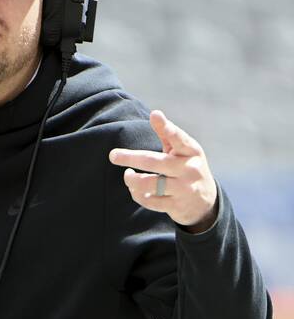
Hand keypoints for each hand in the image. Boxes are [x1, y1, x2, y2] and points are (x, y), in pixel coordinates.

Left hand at [109, 110, 217, 233]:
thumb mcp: (184, 151)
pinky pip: (149, 200)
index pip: (179, 138)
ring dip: (131, 180)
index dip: (167, 128)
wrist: (206, 203)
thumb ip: (168, 134)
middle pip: (153, 162)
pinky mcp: (176, 205)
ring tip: (128, 175)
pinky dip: (137, 195)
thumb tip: (155, 113)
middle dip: (130, 158)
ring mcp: (184, 189)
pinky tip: (135, 189)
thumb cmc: (187, 167)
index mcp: (192, 151)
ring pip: (148, 184)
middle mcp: (190, 169)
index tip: (155, 115)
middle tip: (113, 155)